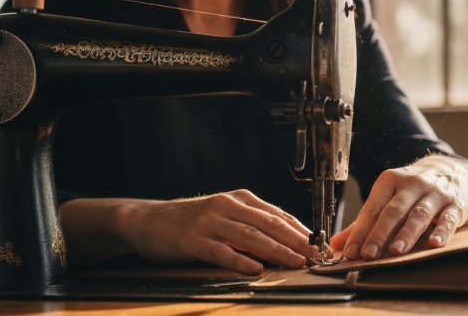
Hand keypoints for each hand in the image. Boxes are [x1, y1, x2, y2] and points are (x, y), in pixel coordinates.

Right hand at [118, 189, 316, 274]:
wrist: (147, 221)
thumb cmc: (191, 222)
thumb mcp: (224, 216)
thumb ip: (250, 225)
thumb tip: (285, 242)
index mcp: (240, 199)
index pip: (277, 215)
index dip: (301, 230)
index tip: (320, 245)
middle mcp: (227, 206)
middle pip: (269, 224)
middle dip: (296, 240)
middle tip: (315, 255)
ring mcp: (210, 221)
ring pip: (250, 236)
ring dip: (276, 250)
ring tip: (295, 262)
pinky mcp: (192, 239)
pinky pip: (220, 251)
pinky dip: (239, 260)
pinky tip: (254, 268)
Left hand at [331, 155, 467, 260]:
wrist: (450, 170)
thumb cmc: (412, 190)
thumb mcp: (388, 197)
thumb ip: (364, 221)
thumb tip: (336, 244)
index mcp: (390, 181)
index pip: (372, 208)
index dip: (360, 231)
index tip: (350, 252)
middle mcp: (412, 184)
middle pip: (393, 211)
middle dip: (380, 233)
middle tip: (368, 254)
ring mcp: (434, 193)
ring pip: (418, 214)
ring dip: (406, 234)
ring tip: (395, 252)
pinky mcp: (454, 204)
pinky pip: (448, 218)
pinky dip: (441, 231)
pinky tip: (434, 243)